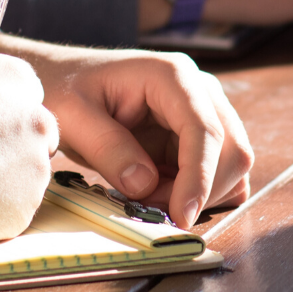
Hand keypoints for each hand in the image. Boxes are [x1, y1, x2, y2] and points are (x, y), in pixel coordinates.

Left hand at [0, 40, 253, 228]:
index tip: (181, 216)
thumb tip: (145, 185)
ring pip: (231, 165)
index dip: (199, 177)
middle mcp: (199, 90)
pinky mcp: (197, 136)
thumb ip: (108, 148)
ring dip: (198, 194)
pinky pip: (219, 172)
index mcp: (172, 76)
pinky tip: (163, 194)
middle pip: (232, 149)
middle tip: (151, 209)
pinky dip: (199, 193)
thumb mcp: (72, 117)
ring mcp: (203, 112)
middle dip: (200, 190)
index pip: (204, 130)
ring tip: (148, 197)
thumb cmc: (63, 90)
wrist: (61, 81)